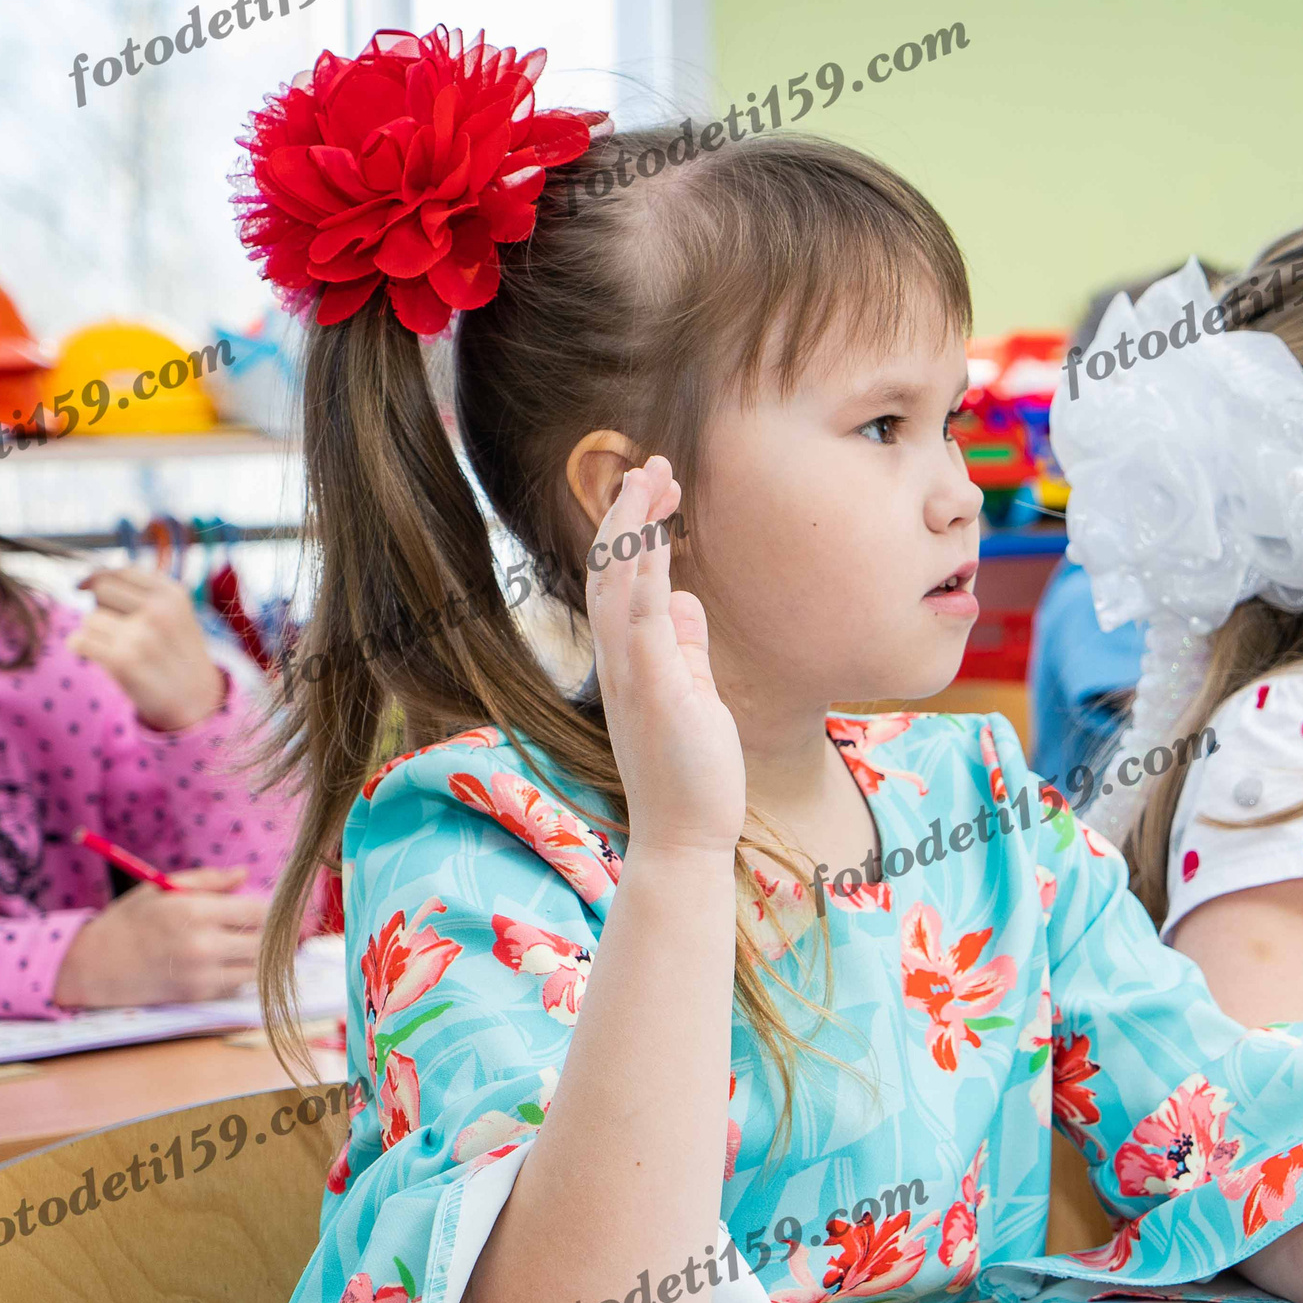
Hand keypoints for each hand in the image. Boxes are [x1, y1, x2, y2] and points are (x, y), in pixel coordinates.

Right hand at [53, 866, 267, 1007]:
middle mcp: (201, 944)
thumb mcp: (162, 888)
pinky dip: (243, 973)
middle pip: (265, 941)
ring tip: (261, 943)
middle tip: (284, 928)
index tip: (286, 908)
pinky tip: (235, 960)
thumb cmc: (130, 921)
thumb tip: (246, 875)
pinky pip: (238, 984)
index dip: (278, 910)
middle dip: (276, 934)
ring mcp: (201, 974)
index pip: (258, 911)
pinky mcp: (199, 995)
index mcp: (194, 911)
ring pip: (258, 966)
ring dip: (264, 955)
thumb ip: (208, 880)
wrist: (95, 966)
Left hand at [68, 566, 225, 730]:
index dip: (101, 579)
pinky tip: (101, 657)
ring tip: (120, 648)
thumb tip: (83, 581)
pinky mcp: (123, 661)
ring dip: (95, 633)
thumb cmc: (177, 654)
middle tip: (117, 628)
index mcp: (174, 594)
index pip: (120, 571)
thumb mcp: (175, 613)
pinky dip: (81, 649)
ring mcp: (141, 635)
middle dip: (100, 606)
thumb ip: (140, 592)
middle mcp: (159, 610)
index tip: (88, 589)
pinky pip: (79, 641)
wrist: (198, 701)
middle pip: (100, 589)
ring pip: (89, 619)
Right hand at [587, 456, 746, 856]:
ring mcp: (631, 676)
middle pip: (609, 569)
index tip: (661, 490)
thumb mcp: (693, 694)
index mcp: (630, 661)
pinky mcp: (654, 691)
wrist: (684, 838)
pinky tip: (655, 536)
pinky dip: (643, 574)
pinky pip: (640, 621)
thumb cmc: (692, 773)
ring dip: (633, 526)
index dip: (634, 530)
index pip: (620, 581)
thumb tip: (687, 600)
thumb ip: (687, 647)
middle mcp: (620, 663)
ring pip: (617, 584)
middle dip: (628, 512)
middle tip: (656, 465)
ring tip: (654, 477)